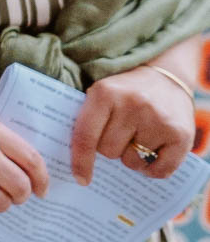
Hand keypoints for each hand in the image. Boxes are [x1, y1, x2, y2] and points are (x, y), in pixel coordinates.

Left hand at [71, 66, 195, 183]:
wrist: (166, 78)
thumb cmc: (125, 92)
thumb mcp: (102, 94)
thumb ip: (87, 120)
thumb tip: (76, 161)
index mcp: (105, 93)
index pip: (86, 135)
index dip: (81, 160)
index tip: (80, 178)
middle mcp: (132, 105)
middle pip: (109, 152)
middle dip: (110, 149)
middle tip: (119, 134)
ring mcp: (158, 120)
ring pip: (132, 162)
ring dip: (131, 158)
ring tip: (137, 138)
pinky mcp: (180, 135)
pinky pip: (159, 170)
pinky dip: (152, 169)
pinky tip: (152, 153)